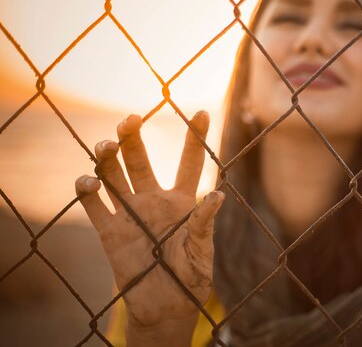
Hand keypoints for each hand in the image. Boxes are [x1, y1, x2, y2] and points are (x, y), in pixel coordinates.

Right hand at [75, 112, 223, 333]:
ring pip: (113, 174)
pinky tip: (89, 182)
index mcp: (182, 200)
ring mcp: (129, 212)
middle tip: (131, 119)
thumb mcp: (202, 251)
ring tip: (107, 146)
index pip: (189, 162)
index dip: (195, 137)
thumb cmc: (191, 277)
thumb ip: (204, 223)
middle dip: (133, 137)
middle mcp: (153, 199)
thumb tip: (217, 195)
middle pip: (139, 159)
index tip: (200, 111)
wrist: (165, 306)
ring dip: (107, 156)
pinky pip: (93, 204)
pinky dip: (86, 189)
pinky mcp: (109, 231)